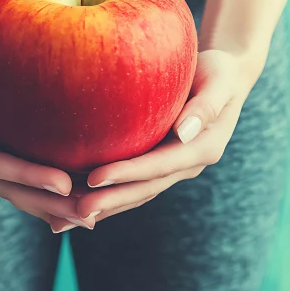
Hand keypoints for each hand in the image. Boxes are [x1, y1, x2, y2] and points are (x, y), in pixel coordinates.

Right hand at [0, 60, 95, 231]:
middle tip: (87, 216)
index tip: (62, 184)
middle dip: (51, 204)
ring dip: (54, 208)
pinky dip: (47, 198)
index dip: (29, 176)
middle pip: (14, 190)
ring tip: (90, 220)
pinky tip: (75, 206)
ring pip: (21, 194)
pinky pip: (23, 186)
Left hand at [74, 48, 266, 222]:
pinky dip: (106, 197)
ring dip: (104, 207)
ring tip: (67, 219)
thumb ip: (205, 107)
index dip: (128, 174)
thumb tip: (184, 133)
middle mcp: (187, 165)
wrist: (222, 77)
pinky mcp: (158, 165)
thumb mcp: (218, 82)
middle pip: (144, 188)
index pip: (160, 165)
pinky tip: (75, 206)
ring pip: (135, 194)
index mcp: (203, 148)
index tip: (95, 178)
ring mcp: (172, 169)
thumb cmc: (218, 71)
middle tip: (75, 211)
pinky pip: (130, 185)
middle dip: (110, 200)